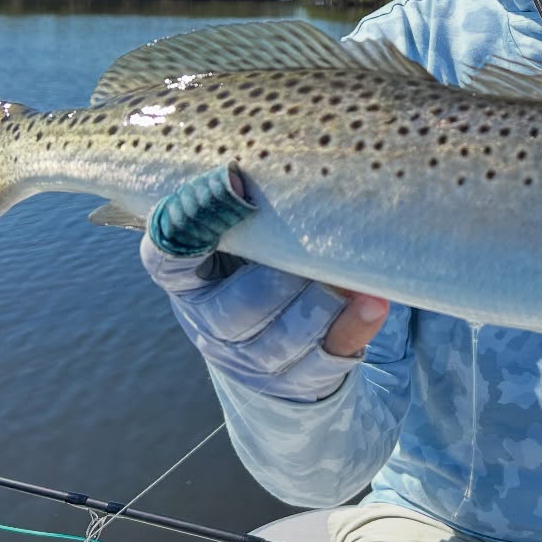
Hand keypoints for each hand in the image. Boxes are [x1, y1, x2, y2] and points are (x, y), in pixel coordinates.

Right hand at [142, 166, 388, 397]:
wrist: (278, 348)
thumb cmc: (256, 264)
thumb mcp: (239, 238)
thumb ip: (247, 208)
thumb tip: (279, 162)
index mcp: (188, 282)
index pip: (167, 259)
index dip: (189, 223)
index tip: (232, 180)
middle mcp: (211, 324)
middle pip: (236, 308)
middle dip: (276, 278)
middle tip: (308, 242)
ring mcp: (253, 359)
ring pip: (283, 339)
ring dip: (319, 303)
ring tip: (351, 275)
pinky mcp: (299, 378)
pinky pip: (327, 358)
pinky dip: (353, 329)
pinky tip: (374, 303)